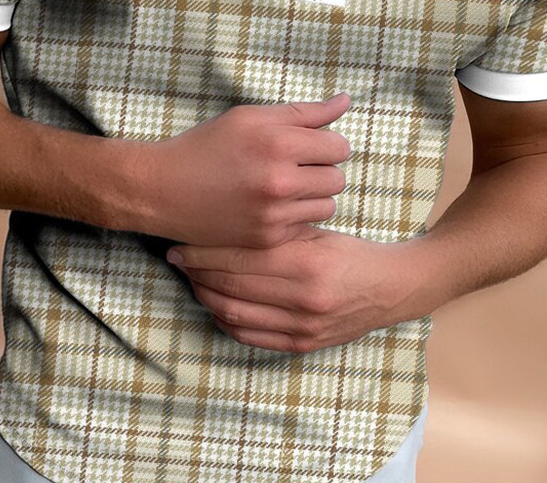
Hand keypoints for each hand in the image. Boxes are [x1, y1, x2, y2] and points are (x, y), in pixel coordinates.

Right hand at [131, 93, 352, 246]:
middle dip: (321, 169)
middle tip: (292, 165)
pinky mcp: (267, 238)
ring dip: (312, 195)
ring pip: (327, 205)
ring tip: (281, 186)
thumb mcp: (249, 117)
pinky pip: (305, 225)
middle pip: (337, 178)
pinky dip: (293, 215)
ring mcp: (274, 213)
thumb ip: (303, 112)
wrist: (162, 189)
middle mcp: (280, 179)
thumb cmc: (205, 146)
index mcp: (278, 142)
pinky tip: (268, 205)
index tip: (307, 146)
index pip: (339, 146)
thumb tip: (346, 100)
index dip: (326, 144)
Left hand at [165, 224, 423, 352]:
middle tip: (177, 259)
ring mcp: (302, 328)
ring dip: (205, 297)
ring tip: (191, 278)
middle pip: (230, 287)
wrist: (390, 288)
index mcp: (306, 264)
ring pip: (233, 315)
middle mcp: (303, 299)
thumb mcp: (314, 231)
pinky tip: (213, 303)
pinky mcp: (301, 346)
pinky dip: (223, 321)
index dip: (202, 253)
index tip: (180, 243)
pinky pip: (248, 337)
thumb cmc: (348, 251)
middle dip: (196, 273)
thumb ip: (273, 230)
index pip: (238, 259)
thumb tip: (221, 222)